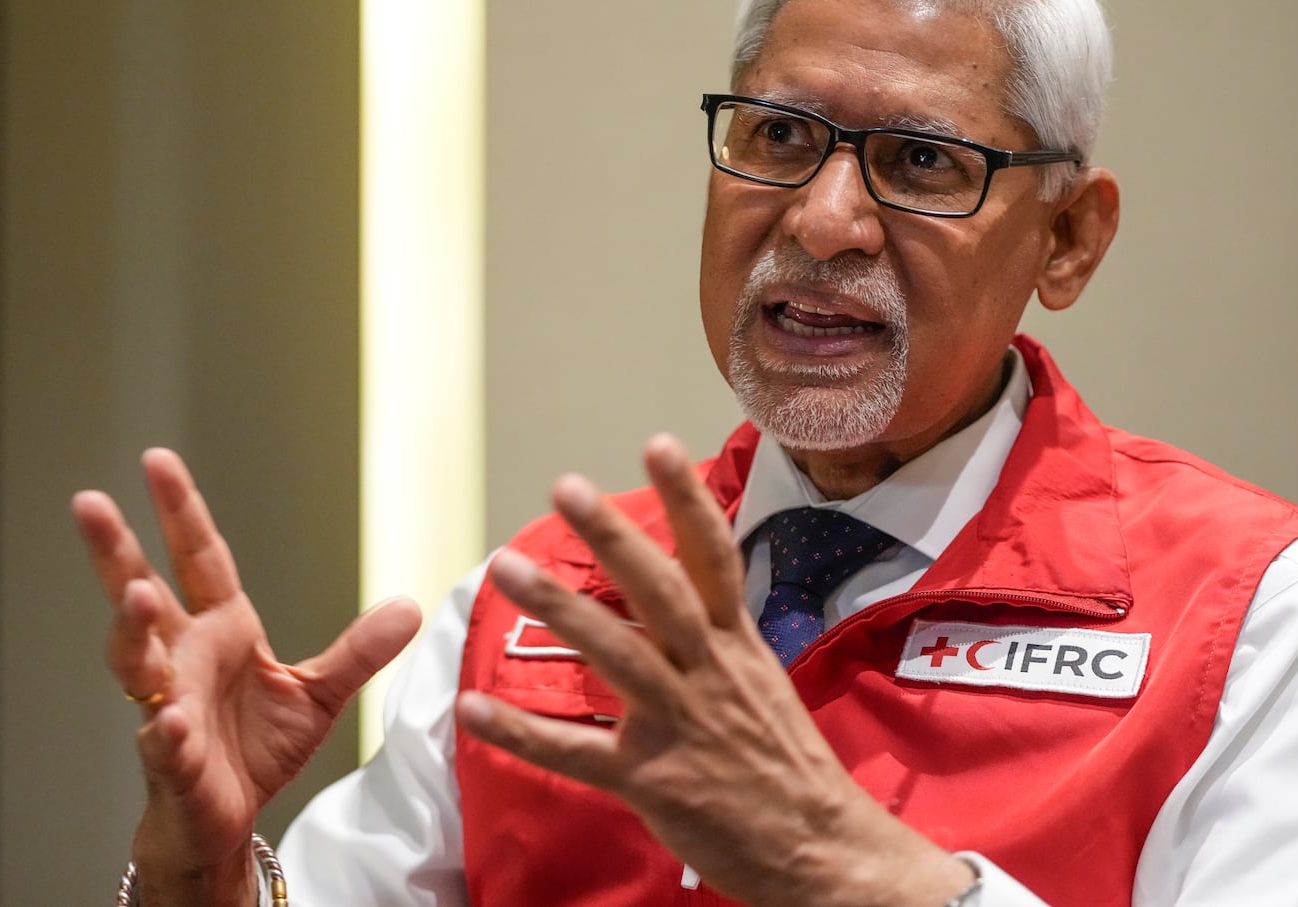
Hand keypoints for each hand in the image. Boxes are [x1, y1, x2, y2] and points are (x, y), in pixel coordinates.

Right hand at [76, 449, 420, 906]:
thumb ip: (358, 649)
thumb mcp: (318, 692)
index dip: (180, 510)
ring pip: (135, 660)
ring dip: (133, 629)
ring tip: (138, 596)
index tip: (156, 460)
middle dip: (113, 549)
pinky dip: (165, 731)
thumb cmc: (255, 750)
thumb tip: (410, 605)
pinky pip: (163, 742)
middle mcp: (183, 659)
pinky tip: (169, 720)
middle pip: (139, 593)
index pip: (198, 557)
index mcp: (219, 630)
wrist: (226, 820)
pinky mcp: (172, 760)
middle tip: (90, 502)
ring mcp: (169, 706)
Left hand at [455, 435, 971, 906]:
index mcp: (737, 645)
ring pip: (616, 653)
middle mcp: (711, 672)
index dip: (687, 498)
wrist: (823, 853)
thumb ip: (712, 641)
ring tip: (506, 565)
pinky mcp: (652, 782)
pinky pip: (576, 752)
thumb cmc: (787, 768)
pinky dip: (522, 731)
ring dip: (559, 606)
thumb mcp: (761, 686)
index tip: (658, 443)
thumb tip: (670, 598)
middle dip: (613, 536)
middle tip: (566, 486)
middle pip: (659, 590)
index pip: (715, 556)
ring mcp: (681, 725)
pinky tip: (474, 707)